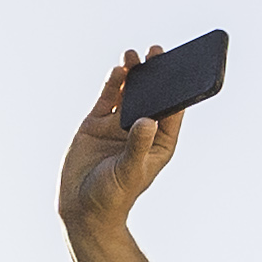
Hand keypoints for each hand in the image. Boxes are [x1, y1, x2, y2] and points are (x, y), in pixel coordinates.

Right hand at [57, 51, 181, 241]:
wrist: (81, 209)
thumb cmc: (112, 198)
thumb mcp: (129, 172)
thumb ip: (138, 146)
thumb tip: (147, 120)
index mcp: (158, 143)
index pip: (172, 111)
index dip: (178, 88)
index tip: (181, 67)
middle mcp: (139, 130)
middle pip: (151, 96)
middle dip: (155, 74)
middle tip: (157, 52)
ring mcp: (117, 126)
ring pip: (128, 93)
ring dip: (132, 74)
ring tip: (133, 55)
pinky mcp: (95, 125)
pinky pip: (106, 98)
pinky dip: (112, 84)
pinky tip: (117, 70)